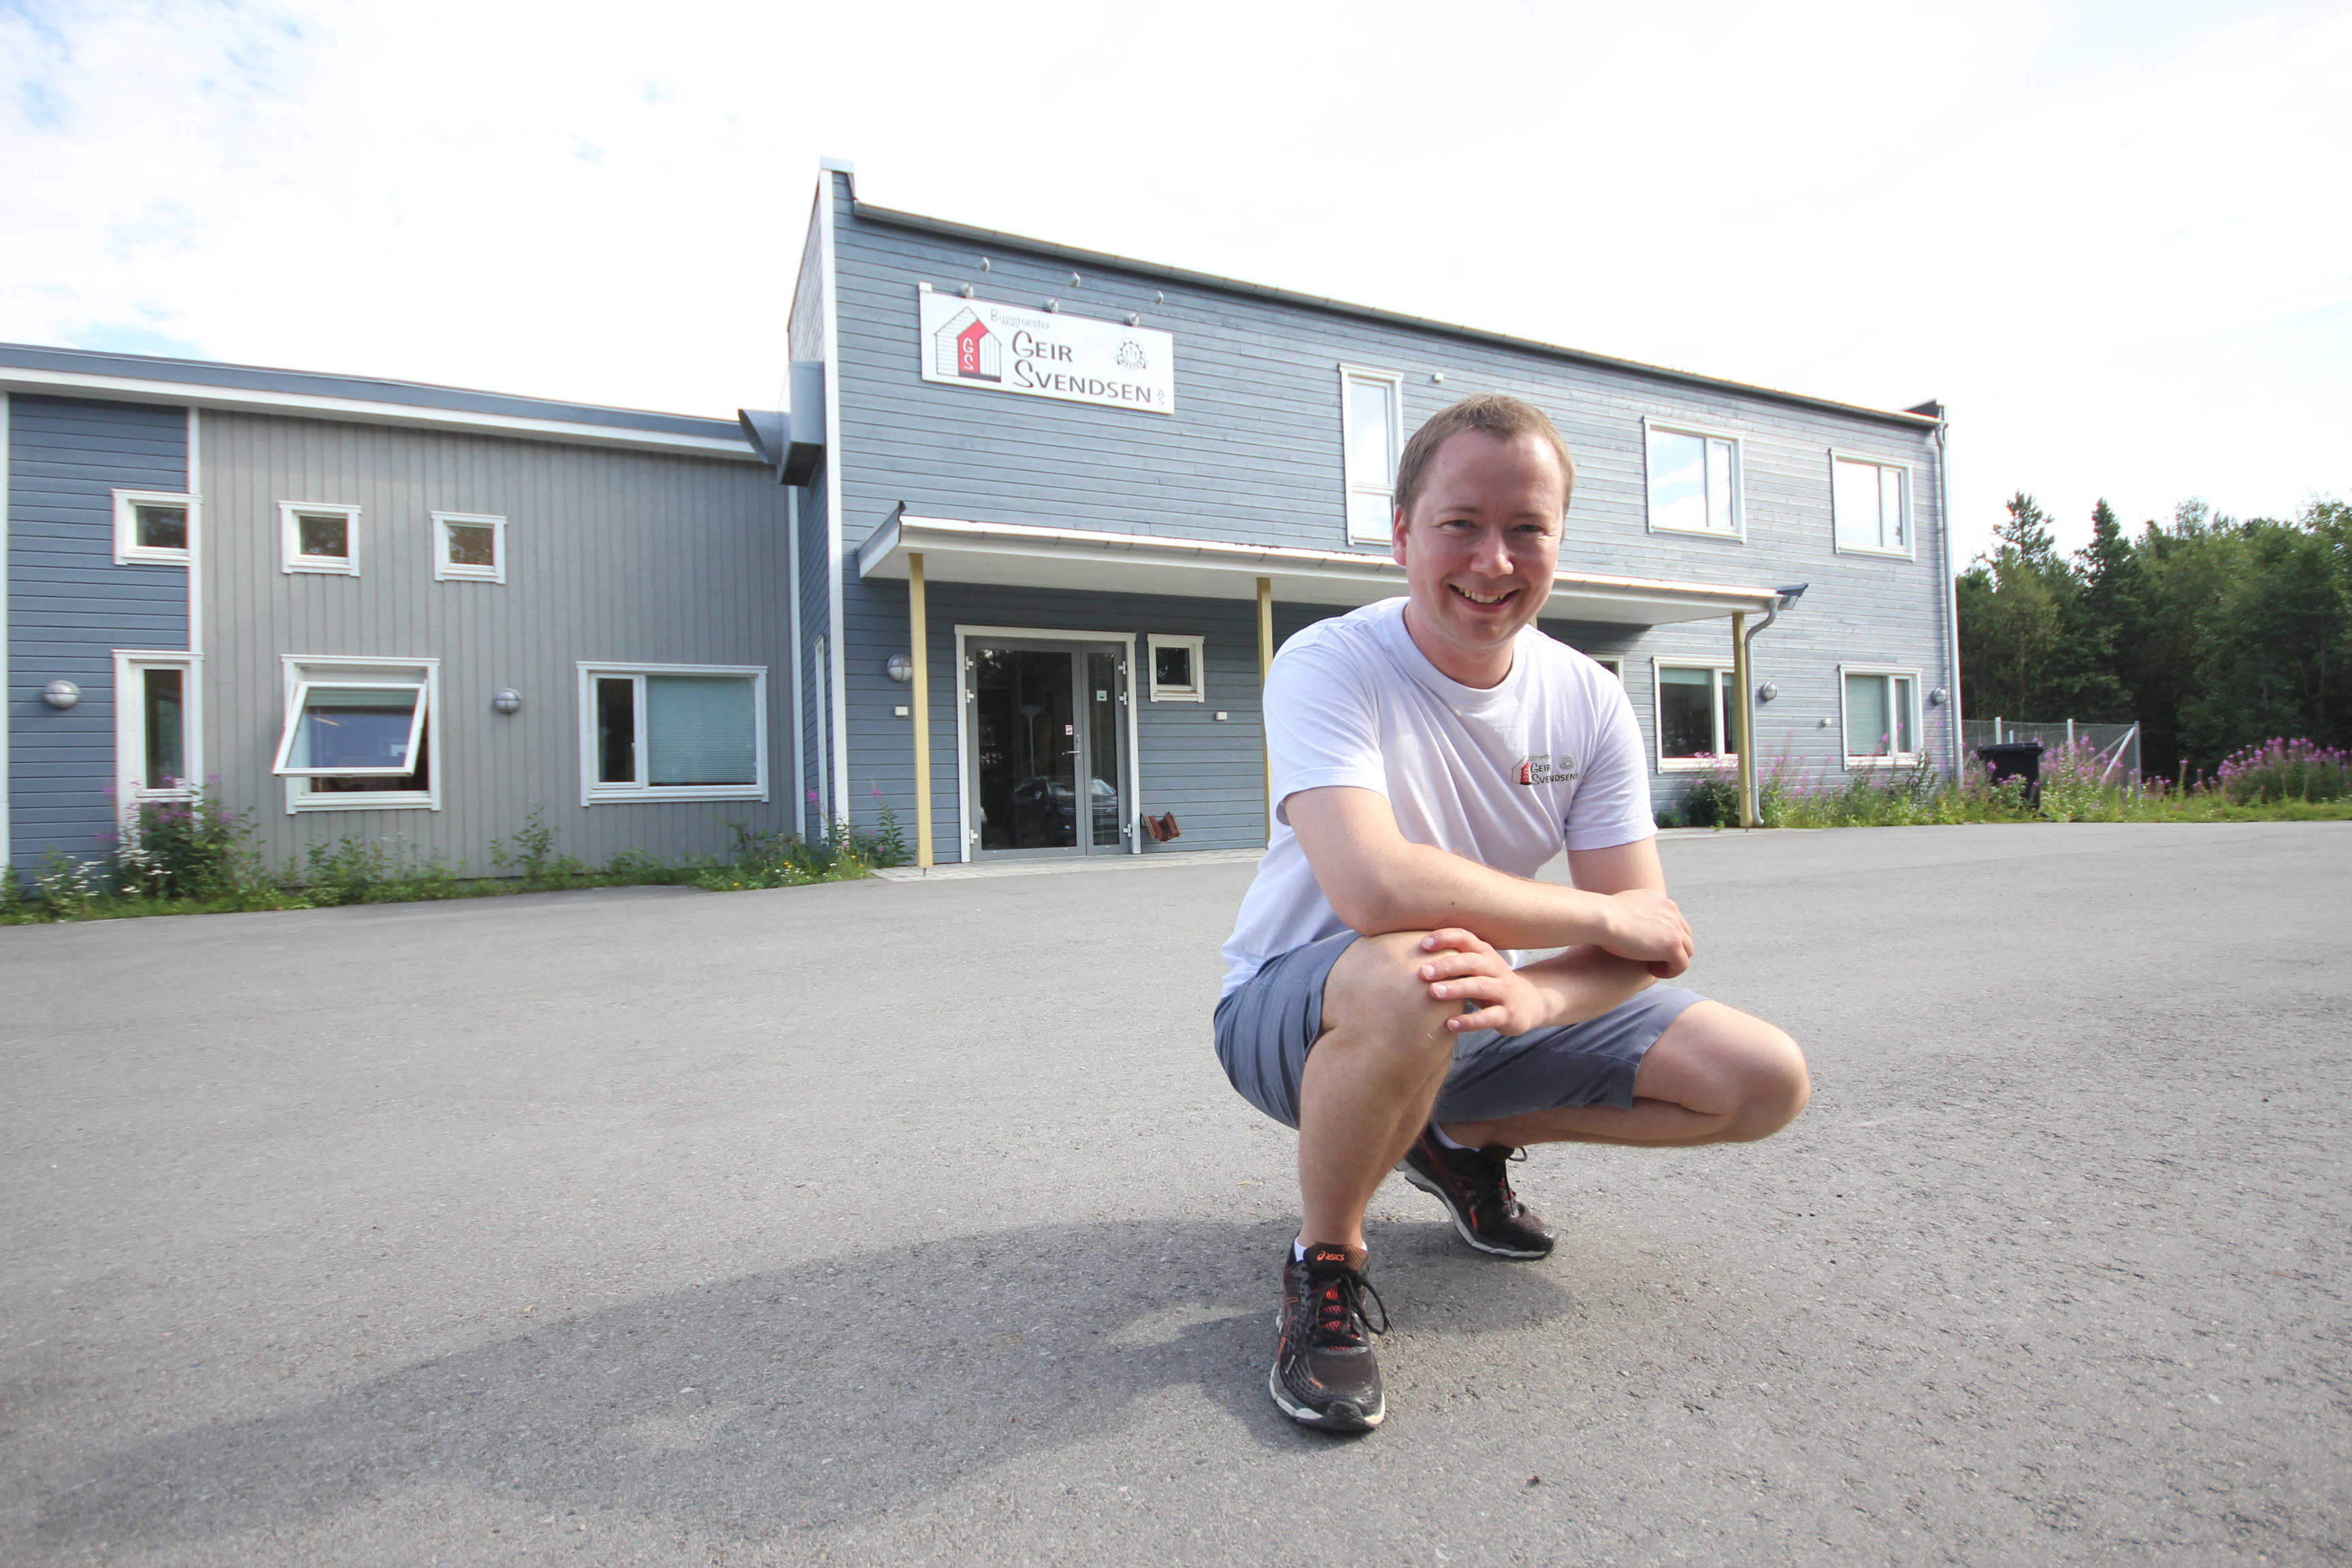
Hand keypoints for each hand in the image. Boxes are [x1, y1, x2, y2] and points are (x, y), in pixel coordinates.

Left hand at [1414, 928, 1548, 1035]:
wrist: (1529, 1002)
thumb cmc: (1490, 982)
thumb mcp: (1476, 967)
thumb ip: (1452, 959)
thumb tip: (1410, 955)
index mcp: (1485, 953)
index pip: (1465, 938)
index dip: (1445, 938)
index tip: (1423, 945)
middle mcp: (1495, 968)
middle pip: (1471, 961)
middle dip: (1446, 965)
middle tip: (1422, 972)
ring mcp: (1504, 991)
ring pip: (1480, 986)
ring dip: (1456, 989)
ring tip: (1433, 993)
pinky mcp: (1508, 1013)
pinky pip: (1489, 1017)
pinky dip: (1469, 1021)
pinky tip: (1451, 1025)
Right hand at [1597, 888, 1694, 977]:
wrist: (1601, 918)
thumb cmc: (1601, 915)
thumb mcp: (1621, 904)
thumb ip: (1632, 909)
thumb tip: (1628, 918)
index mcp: (1660, 898)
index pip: (1673, 920)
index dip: (1664, 936)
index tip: (1648, 946)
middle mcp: (1671, 910)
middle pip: (1684, 934)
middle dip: (1672, 948)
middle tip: (1653, 959)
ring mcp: (1674, 927)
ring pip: (1687, 950)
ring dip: (1672, 960)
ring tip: (1653, 967)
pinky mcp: (1672, 945)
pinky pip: (1681, 964)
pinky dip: (1670, 971)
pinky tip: (1652, 971)